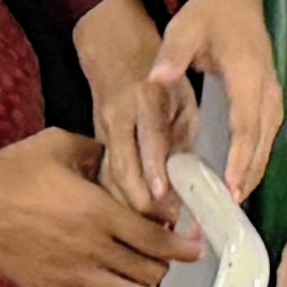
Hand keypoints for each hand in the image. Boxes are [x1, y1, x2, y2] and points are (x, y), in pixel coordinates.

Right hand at [0, 129, 193, 286]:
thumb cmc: (12, 168)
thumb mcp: (62, 144)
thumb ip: (99, 152)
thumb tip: (119, 156)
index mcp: (101, 211)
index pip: (157, 238)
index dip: (182, 246)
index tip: (195, 247)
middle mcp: (92, 247)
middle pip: (149, 269)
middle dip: (163, 265)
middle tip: (162, 257)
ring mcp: (70, 274)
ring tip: (143, 281)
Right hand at [72, 0, 176, 212]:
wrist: (111, 51)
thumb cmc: (154, 74)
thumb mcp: (180, 93)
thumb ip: (184, 131)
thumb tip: (195, 174)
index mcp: (143, 101)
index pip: (149, 140)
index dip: (155, 170)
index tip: (166, 198)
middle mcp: (117, 120)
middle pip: (123, 170)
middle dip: (142, 203)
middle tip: (167, 229)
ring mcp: (100, 133)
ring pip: (109, 179)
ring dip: (130, 208)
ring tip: (154, 235)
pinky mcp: (91, 145)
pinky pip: (102, 178)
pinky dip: (117, 201)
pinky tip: (133, 223)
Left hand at [159, 0, 281, 198]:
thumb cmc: (208, 14)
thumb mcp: (184, 27)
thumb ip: (172, 55)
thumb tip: (157, 77)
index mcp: (246, 71)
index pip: (246, 122)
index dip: (240, 156)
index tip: (231, 183)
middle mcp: (265, 84)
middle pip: (262, 137)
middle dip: (249, 172)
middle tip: (231, 203)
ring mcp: (272, 89)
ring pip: (269, 138)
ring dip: (256, 168)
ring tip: (236, 198)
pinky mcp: (270, 94)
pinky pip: (268, 132)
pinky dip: (258, 156)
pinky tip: (244, 174)